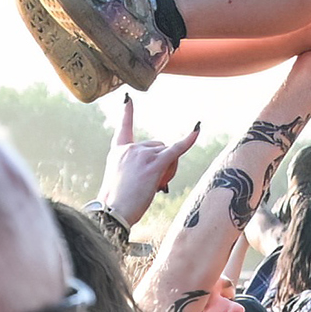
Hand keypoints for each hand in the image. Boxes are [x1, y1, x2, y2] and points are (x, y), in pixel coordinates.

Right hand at [98, 93, 200, 226]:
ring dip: (169, 168)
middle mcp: (131, 148)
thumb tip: (155, 173)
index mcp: (118, 152)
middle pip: (158, 145)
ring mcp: (143, 154)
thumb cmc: (117, 204)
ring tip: (156, 186)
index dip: (127, 113)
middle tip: (154, 184)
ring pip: (168, 153)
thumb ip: (134, 169)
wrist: (114, 212)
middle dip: (162, 162)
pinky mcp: (154, 164)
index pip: (124, 127)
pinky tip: (197, 130)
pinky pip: (176, 149)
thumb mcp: (120, 180)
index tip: (129, 99)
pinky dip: (188, 140)